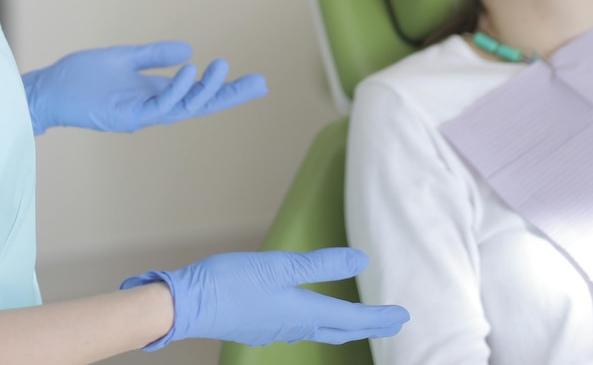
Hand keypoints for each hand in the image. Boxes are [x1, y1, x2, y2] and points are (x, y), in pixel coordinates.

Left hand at [22, 42, 268, 135]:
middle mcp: (152, 108)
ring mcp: (140, 114)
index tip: (254, 81)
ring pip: (184, 107)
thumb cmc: (80, 77)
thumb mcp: (124, 58)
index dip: (224, 89)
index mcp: (154, 94)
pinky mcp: (126, 116)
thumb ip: (154, 55)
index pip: (196, 94)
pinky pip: (159, 106)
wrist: (48, 89)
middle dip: (230, 96)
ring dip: (206, 89)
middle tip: (261, 83)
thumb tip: (189, 50)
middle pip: (200, 105)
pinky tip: (191, 70)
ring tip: (224, 68)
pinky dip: (177, 90)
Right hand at [120, 248, 408, 348]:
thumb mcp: (280, 266)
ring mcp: (276, 330)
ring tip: (358, 319)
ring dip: (345, 325)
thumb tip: (362, 262)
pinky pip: (300, 328)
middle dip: (368, 325)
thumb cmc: (231, 282)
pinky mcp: (259, 326)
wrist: (188, 304)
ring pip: (321, 330)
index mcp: (304, 312)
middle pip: (340, 329)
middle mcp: (294, 326)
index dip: (380, 317)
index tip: (404, 316)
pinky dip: (319, 322)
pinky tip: (310, 314)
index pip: (352, 318)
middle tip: (392, 322)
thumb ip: (321, 263)